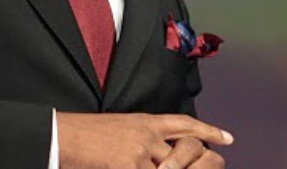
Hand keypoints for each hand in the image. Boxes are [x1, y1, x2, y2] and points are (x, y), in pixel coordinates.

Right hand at [56, 112, 232, 168]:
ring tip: (161, 166)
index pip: (182, 123)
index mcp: (142, 121)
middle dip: (199, 165)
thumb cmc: (81, 134)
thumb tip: (151, 153)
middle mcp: (146, 134)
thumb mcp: (116, 128)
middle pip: (184, 152)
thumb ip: (137, 138)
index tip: (227, 138)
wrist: (59, 135)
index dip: (207, 130)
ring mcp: (139, 152)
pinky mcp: (129, 167)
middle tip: (217, 164)